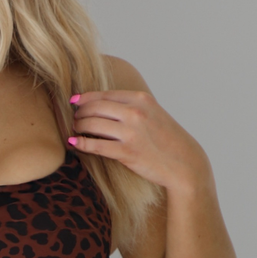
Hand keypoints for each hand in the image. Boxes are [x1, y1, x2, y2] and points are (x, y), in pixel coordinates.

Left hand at [69, 89, 209, 196]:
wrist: (184, 162)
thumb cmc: (167, 139)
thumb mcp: (153, 113)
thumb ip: (132, 106)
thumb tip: (104, 104)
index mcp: (140, 99)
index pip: (104, 95)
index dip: (84, 98)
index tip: (74, 102)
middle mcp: (135, 112)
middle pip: (95, 108)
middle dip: (79, 113)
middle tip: (73, 119)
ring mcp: (131, 133)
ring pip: (92, 125)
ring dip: (78, 127)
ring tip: (74, 130)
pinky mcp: (127, 153)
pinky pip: (96, 146)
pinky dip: (82, 144)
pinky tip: (74, 144)